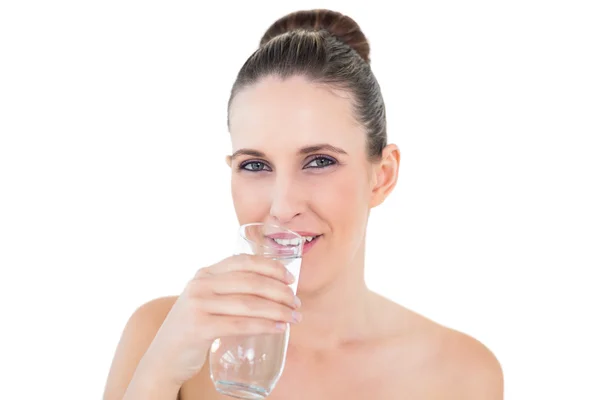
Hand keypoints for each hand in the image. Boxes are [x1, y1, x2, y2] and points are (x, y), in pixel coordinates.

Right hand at [139, 254, 300, 386]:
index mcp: (205, 274)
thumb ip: (228, 290)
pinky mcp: (199, 327)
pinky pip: (239, 324)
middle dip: (280, 291)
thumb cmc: (193, 329)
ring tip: (294, 317)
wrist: (163, 357)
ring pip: (248, 303)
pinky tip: (278, 328)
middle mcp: (200, 284)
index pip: (243, 261)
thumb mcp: (206, 300)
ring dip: (277, 310)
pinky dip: (263, 326)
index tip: (291, 279)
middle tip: (297, 303)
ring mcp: (198, 305)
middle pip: (250, 282)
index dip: (271, 267)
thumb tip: (273, 289)